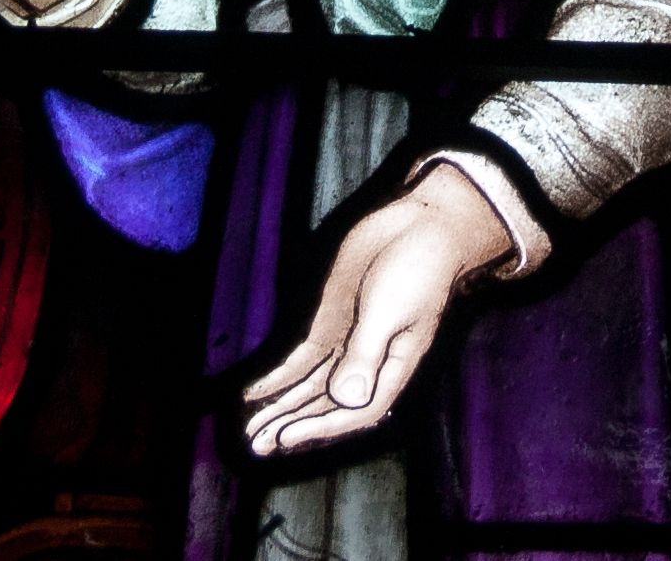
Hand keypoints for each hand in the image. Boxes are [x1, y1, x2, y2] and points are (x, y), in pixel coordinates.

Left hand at [243, 162, 514, 455]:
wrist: (418, 225)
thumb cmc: (417, 270)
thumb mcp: (391, 311)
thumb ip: (367, 352)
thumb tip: (346, 399)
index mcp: (392, 367)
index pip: (357, 411)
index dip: (322, 427)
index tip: (287, 437)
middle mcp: (367, 363)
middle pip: (328, 404)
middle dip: (294, 424)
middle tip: (257, 446)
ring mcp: (347, 341)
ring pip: (311, 386)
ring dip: (283, 407)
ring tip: (252, 430)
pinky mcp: (330, 319)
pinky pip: (302, 357)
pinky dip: (280, 375)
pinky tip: (256, 390)